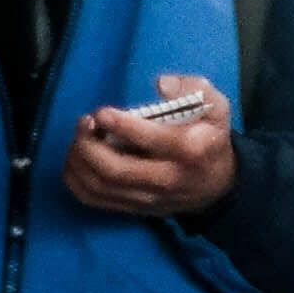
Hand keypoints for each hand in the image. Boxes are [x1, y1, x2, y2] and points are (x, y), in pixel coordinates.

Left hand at [68, 72, 236, 217]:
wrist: (217, 184)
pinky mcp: (134, 208)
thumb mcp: (215, 107)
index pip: (149, 140)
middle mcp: (167, 178)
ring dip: (79, 160)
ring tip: (80, 136)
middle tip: (85, 122)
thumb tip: (161, 84)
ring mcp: (148, 198)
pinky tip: (77, 157)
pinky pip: (94, 199)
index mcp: (189, 149)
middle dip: (89, 145)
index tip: (101, 112)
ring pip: (100, 186)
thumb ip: (193, 89)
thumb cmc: (210, 137)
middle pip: (116, 170)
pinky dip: (76, 179)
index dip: (120, 125)